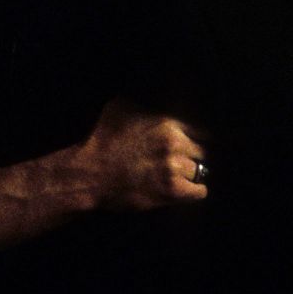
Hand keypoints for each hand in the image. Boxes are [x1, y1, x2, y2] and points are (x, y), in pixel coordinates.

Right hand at [79, 97, 208, 211]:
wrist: (90, 173)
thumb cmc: (102, 140)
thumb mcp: (119, 108)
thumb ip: (143, 104)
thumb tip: (151, 102)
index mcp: (167, 123)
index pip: (200, 130)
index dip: (196, 139)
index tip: (193, 145)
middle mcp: (175, 143)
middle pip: (202, 151)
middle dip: (193, 156)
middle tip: (183, 162)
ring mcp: (174, 168)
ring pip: (201, 171)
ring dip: (191, 174)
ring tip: (183, 177)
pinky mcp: (171, 191)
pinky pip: (199, 191)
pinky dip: (195, 191)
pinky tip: (188, 190)